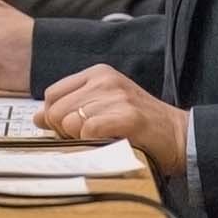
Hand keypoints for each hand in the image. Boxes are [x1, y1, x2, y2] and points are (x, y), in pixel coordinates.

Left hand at [41, 64, 188, 172]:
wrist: (180, 136)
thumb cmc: (139, 126)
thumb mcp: (102, 108)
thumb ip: (70, 109)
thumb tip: (37, 118)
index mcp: (97, 74)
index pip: (52, 94)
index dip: (54, 118)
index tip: (71, 130)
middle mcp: (105, 80)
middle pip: (57, 110)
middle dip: (65, 131)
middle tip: (89, 139)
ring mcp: (117, 96)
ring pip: (70, 122)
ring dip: (81, 139)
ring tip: (102, 140)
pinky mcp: (128, 115)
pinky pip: (88, 131)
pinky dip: (92, 143)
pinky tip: (108, 142)